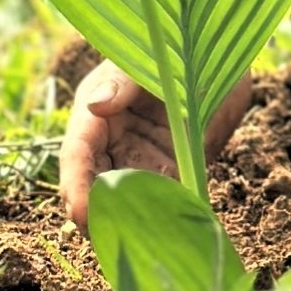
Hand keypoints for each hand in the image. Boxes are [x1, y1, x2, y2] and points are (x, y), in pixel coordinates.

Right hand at [58, 60, 254, 228]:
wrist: (215, 57)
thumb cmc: (168, 50)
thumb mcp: (143, 61)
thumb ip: (122, 82)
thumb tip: (96, 104)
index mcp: (96, 115)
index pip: (77, 155)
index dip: (75, 184)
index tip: (80, 212)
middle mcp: (112, 144)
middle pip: (95, 187)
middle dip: (97, 216)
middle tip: (108, 240)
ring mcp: (139, 161)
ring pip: (125, 201)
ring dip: (128, 222)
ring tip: (139, 241)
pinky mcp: (169, 172)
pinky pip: (161, 199)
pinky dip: (161, 216)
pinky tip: (168, 230)